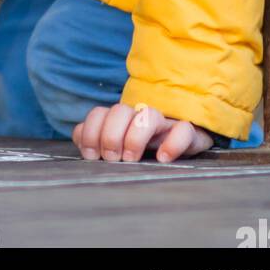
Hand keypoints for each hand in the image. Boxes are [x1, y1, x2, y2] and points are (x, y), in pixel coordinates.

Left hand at [72, 103, 214, 162]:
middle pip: (120, 111)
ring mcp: (165, 123)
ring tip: (131, 158)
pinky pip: (183, 130)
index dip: (90, 132)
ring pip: (149, 115)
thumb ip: (94, 139)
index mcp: (121, 118)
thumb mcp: (117, 145)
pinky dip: (173, 143)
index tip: (91, 155)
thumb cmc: (143, 148)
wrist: (182, 144)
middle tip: (111, 158)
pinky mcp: (188, 133)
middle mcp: (140, 116)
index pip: (99, 113)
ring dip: (135, 136)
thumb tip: (80, 139)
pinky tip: (163, 158)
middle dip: (110, 135)